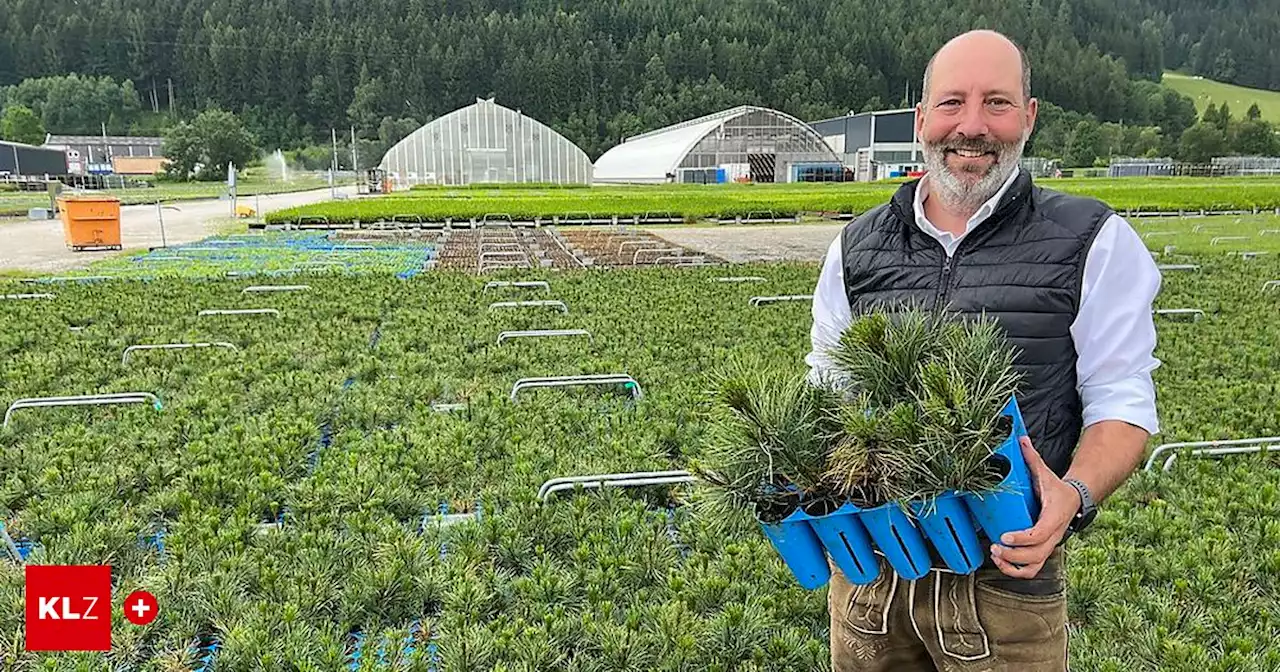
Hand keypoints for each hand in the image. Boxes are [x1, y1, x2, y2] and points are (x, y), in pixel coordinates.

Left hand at [988, 436, 1080, 578]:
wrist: (1075, 500)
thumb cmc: (1056, 488)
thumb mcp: (1045, 472)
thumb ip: (1031, 458)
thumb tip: (1020, 438)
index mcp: (1054, 516)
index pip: (1040, 533)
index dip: (1022, 538)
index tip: (1004, 536)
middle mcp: (1054, 534)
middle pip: (1037, 554)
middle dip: (1014, 555)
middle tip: (995, 547)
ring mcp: (1050, 544)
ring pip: (1035, 566)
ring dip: (1015, 566)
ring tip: (996, 556)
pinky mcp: (1044, 550)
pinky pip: (1033, 568)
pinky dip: (1018, 571)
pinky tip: (1002, 564)